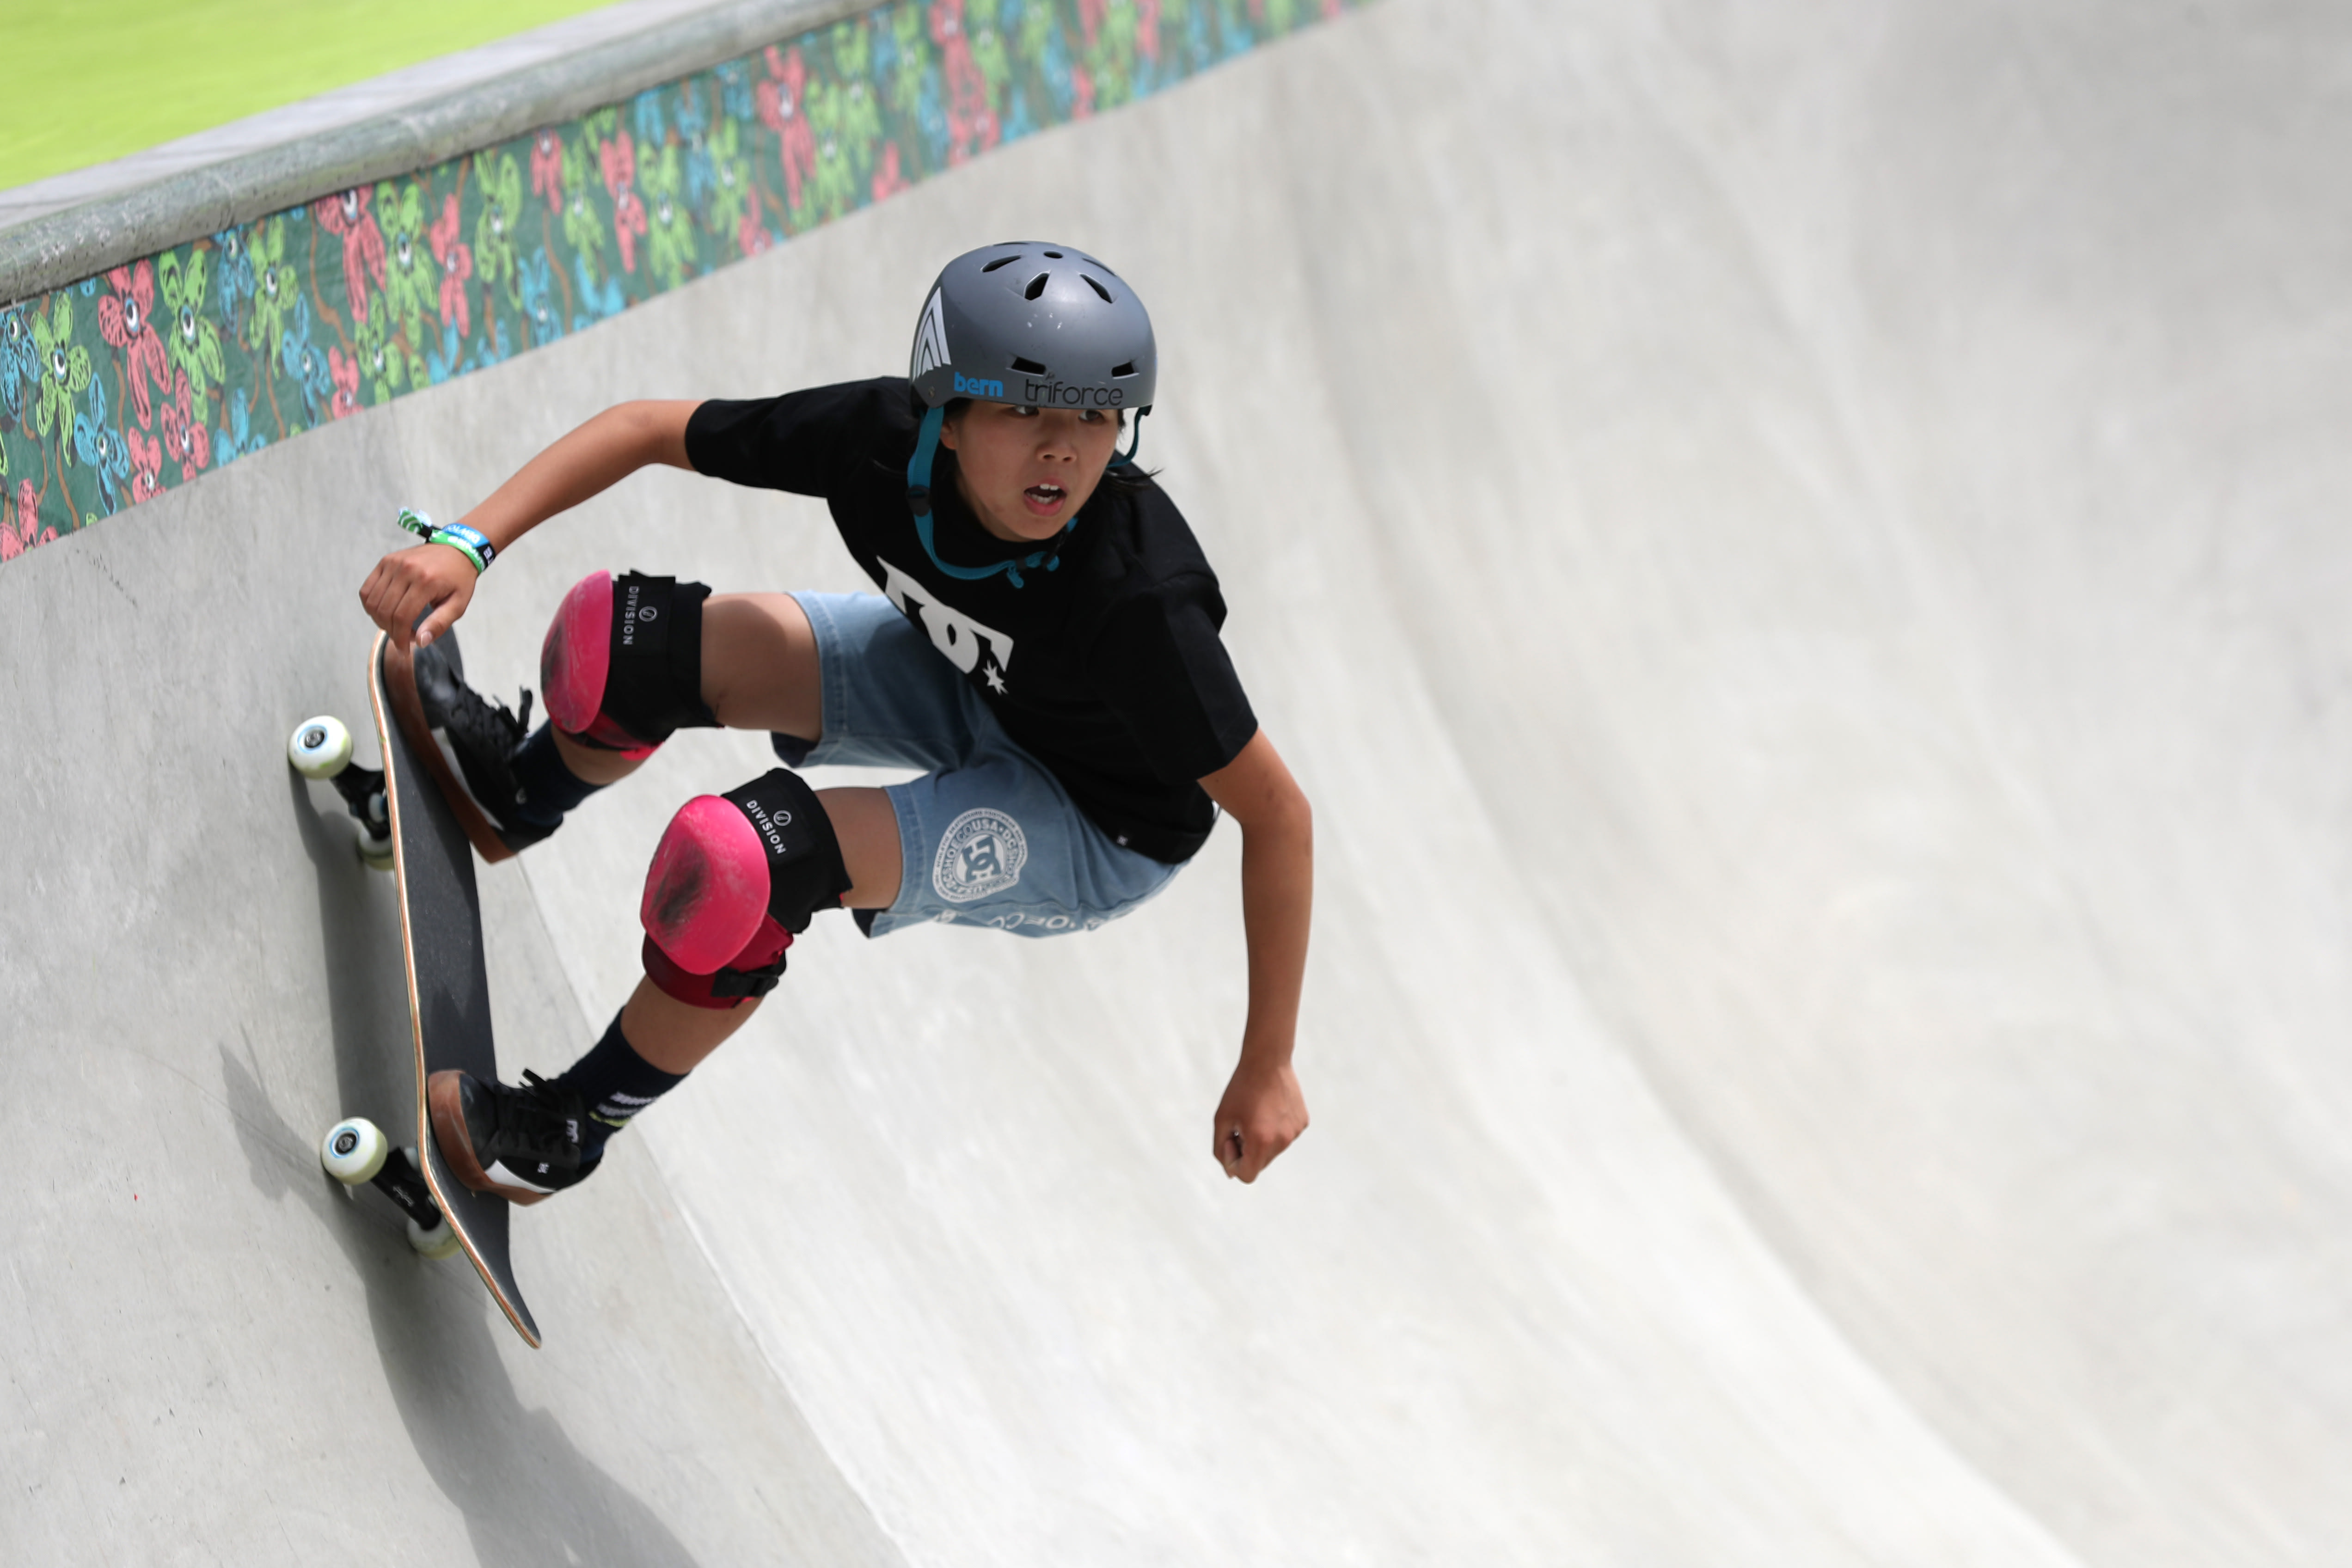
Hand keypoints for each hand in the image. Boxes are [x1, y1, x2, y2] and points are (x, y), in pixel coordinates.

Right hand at [360, 542, 476, 648]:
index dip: (399, 638)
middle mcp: (406, 570)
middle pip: (385, 611)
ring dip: (380, 620)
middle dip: (391, 631)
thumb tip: (421, 642)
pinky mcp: (386, 561)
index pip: (402, 617)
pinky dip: (371, 605)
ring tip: (395, 626)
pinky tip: (384, 612)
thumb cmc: (459, 580)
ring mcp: (393, 563)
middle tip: (402, 638)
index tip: (404, 650)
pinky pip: (367, 589)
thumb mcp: (458, 604)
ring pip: (373, 601)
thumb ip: (439, 624)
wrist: (457, 549)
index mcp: (426, 581)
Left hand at [1211, 1056, 1307, 1182]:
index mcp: (1261, 1142)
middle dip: (1247, 1151)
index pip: (1246, 1175)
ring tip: (1256, 1114)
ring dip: (1261, 1141)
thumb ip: (1221, 1150)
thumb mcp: (1221, 1119)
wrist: (1267, 1061)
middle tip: (1241, 1125)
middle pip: (1259, 1164)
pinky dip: (1274, 1129)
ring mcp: (1295, 1132)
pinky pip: (1284, 1137)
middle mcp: (1282, 1141)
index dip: (1233, 1162)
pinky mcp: (1302, 1123)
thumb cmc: (1240, 1090)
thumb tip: (1232, 1173)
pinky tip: (1269, 1108)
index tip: (1230, 1139)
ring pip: (1272, 1151)